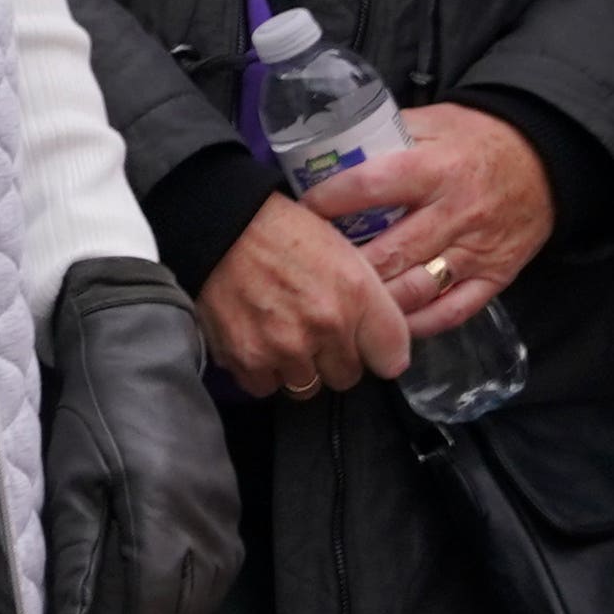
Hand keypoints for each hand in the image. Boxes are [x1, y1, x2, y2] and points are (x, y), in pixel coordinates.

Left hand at [40, 262, 243, 613]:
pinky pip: (211, 579)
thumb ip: (76, 554)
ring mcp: (224, 518)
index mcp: (161, 516)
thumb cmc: (94, 405)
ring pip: (202, 604)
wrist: (144, 340)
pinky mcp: (228, 509)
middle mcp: (205, 526)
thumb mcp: (69, 476)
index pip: (150, 613)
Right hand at [199, 195, 416, 400]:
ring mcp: (286, 347)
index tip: (363, 344)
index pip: (392, 360)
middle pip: (346, 377)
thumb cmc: (283, 234)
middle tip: (311, 329)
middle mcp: (326, 325)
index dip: (376, 352)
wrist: (221, 226)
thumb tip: (387, 353)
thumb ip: (372, 304)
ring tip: (279, 333)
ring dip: (296, 368)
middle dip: (332, 359)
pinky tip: (256, 339)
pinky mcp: (249, 360)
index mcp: (357, 294)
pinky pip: (266, 387)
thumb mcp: (344, 252)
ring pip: (305, 387)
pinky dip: (262, 371)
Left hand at [305, 105, 553, 335]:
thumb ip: (390, 132)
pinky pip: (452, 311)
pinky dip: (418, 324)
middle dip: (346, 264)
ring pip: (416, 288)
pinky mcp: (495, 277)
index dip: (330, 201)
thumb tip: (335, 143)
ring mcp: (476, 251)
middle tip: (313, 269)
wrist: (549, 162)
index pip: (371, 187)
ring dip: (375, 300)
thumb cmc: (482, 139)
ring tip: (343, 300)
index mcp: (435, 167)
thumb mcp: (436, 119)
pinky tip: (388, 325)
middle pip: (389, 250)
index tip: (301, 211)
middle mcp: (455, 213)